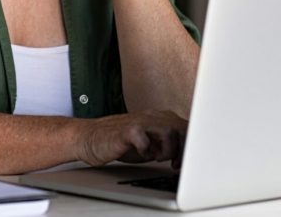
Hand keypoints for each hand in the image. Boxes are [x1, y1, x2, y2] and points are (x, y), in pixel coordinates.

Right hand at [72, 110, 186, 168]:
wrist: (91, 139)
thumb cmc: (121, 143)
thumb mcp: (150, 143)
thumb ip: (168, 144)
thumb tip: (187, 155)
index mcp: (160, 118)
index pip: (186, 127)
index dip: (190, 146)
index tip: (183, 162)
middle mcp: (152, 116)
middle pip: (182, 128)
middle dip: (182, 150)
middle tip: (174, 164)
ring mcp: (140, 121)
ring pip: (168, 131)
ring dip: (166, 150)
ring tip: (156, 158)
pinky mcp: (127, 130)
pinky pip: (145, 140)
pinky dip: (146, 151)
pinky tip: (141, 154)